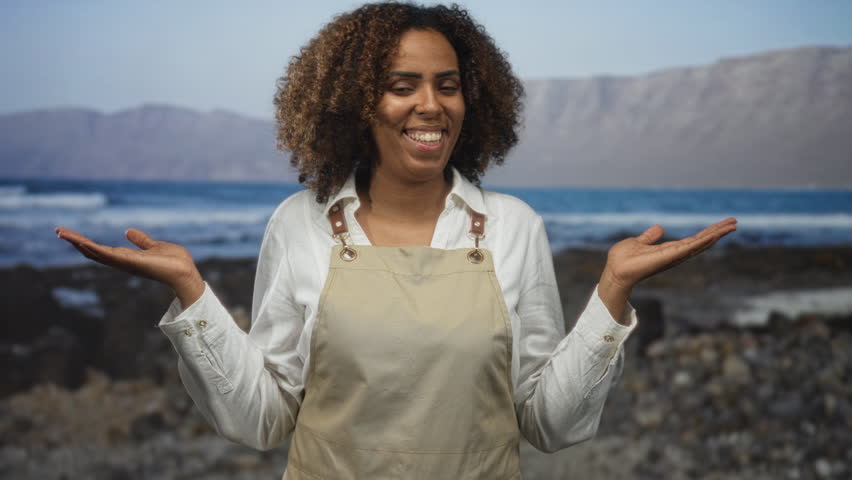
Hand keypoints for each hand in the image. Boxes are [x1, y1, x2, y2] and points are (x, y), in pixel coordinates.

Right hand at [55, 226, 204, 306]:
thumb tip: (128, 231)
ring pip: (96, 252)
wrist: (185, 272)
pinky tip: (82, 242)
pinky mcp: (130, 262)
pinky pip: (108, 255)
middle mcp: (122, 262)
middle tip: (58, 231)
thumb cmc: (174, 262)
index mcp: (127, 257)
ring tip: (62, 233)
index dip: (85, 242)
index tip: (70, 233)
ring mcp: (125, 263)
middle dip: (76, 242)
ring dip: (78, 243)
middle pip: (93, 252)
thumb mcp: (154, 245)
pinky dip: (94, 248)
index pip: (101, 249)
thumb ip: (141, 240)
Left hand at [602, 217, 737, 291]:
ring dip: (716, 234)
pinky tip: (715, 234)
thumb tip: (659, 229)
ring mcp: (674, 256)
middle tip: (735, 223)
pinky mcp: (670, 256)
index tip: (721, 225)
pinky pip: (690, 246)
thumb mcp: (638, 242)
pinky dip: (703, 240)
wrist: (615, 270)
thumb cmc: (623, 259)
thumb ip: (649, 237)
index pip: (693, 240)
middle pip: (701, 241)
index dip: (707, 232)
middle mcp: (675, 254)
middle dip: (718, 232)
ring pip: (700, 243)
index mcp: (669, 250)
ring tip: (732, 225)